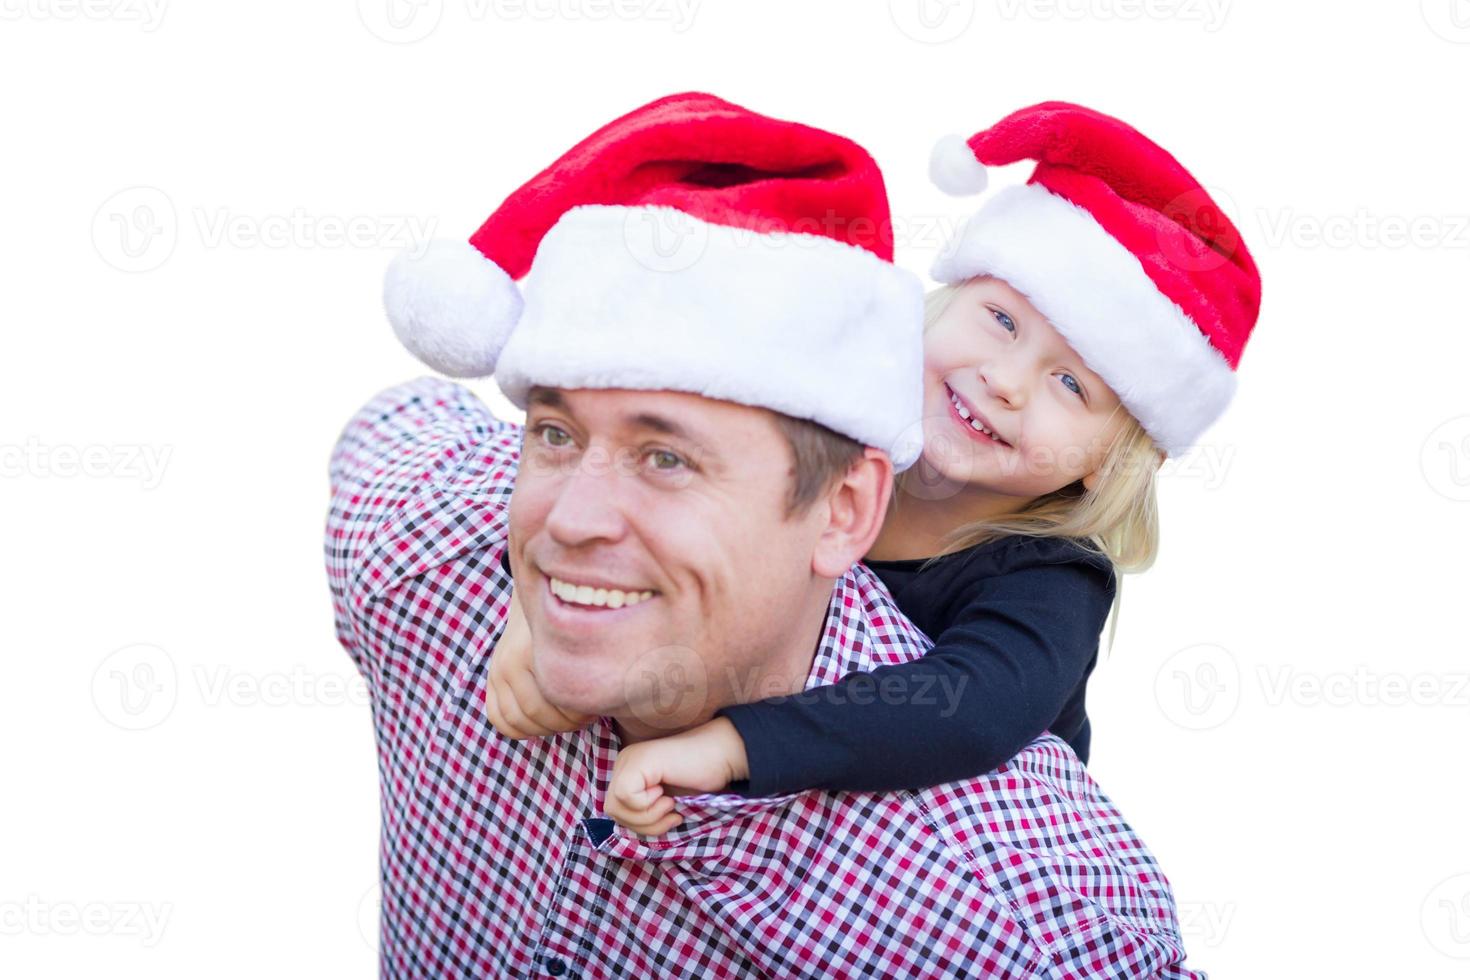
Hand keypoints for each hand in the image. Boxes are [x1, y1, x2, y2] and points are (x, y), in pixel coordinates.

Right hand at [484, 585, 593, 738]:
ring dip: (544, 729)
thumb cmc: (573, 618)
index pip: (555, 703)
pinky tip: (541, 723)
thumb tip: (607, 698)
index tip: (594, 709)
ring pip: (516, 721)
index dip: (578, 716)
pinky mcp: (492, 676)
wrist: (540, 593)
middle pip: (536, 715)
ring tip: (565, 720)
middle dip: (564, 724)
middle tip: (584, 718)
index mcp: (534, 651)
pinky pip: (498, 718)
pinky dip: (519, 729)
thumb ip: (588, 663)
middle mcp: (510, 661)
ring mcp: (498, 669)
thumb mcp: (583, 635)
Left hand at [605, 718, 749, 835]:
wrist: (722, 755)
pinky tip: (665, 793)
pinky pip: (626, 796)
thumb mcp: (664, 804)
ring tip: (670, 805)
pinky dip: (647, 805)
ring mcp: (630, 759)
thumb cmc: (699, 780)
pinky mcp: (638, 761)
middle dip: (643, 824)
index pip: (615, 810)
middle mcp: (625, 762)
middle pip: (612, 810)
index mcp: (628, 771)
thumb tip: (625, 831)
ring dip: (647, 816)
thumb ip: (643, 813)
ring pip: (616, 806)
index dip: (640, 824)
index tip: (670, 816)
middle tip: (671, 814)